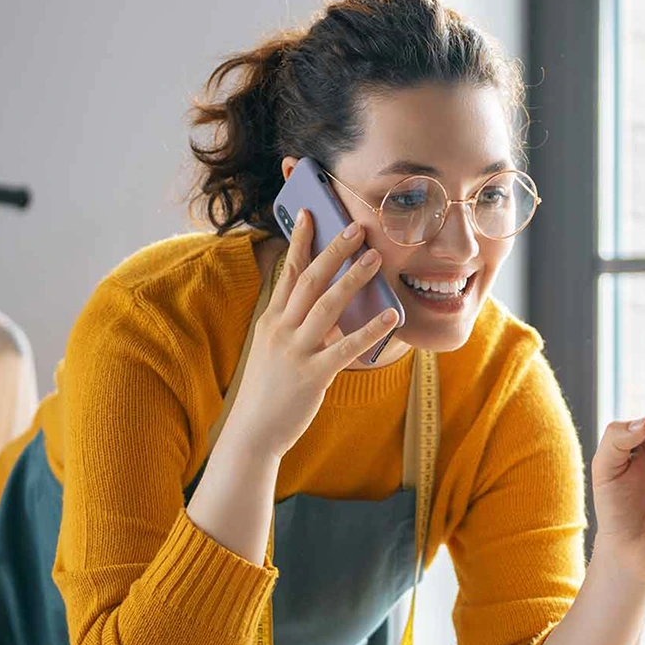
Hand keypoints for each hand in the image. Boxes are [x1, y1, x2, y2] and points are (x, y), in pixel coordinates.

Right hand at [225, 209, 397, 458]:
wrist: (253, 432)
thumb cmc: (269, 389)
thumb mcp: (274, 349)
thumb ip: (296, 325)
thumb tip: (330, 306)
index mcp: (272, 320)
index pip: (287, 271)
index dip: (299, 240)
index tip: (310, 212)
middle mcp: (281, 329)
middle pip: (309, 280)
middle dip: (333, 250)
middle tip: (357, 228)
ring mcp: (296, 351)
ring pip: (327, 306)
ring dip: (353, 279)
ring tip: (375, 258)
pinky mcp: (312, 375)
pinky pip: (345, 348)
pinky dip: (370, 330)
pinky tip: (391, 316)